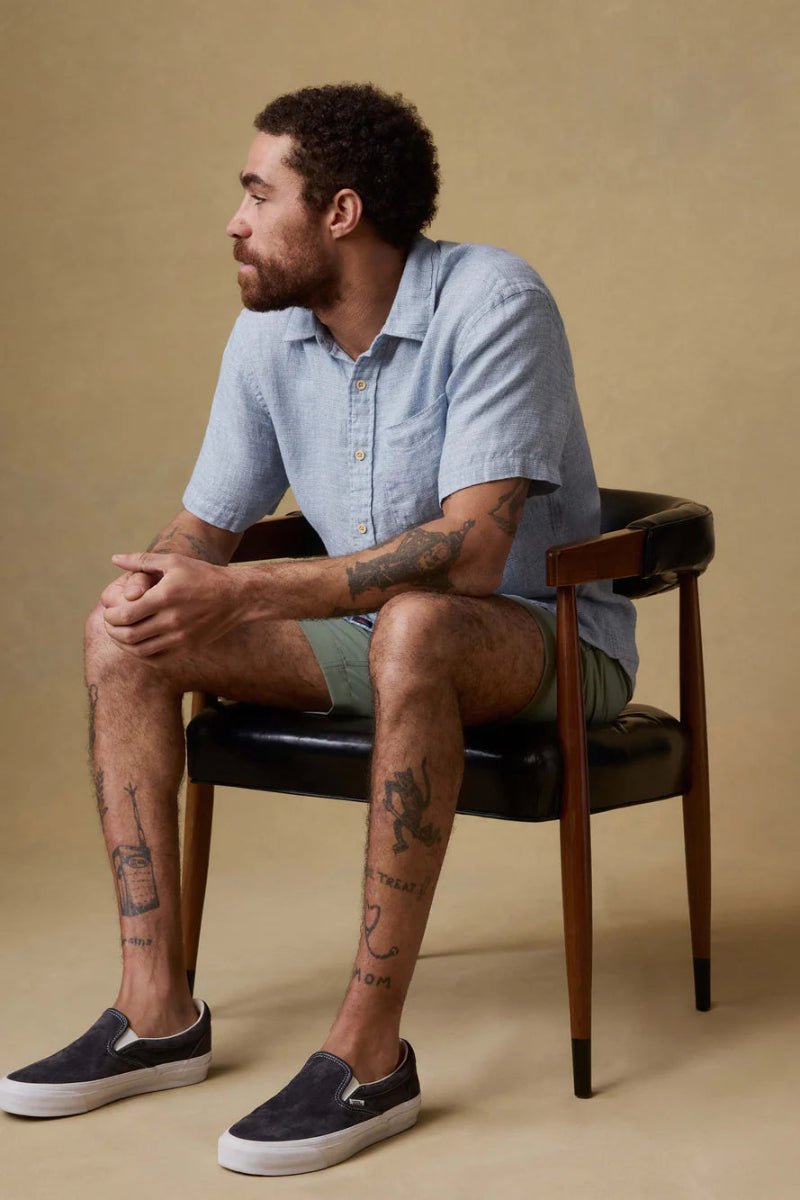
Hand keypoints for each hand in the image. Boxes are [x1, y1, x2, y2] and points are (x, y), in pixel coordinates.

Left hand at [103, 552, 245, 657]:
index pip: (126, 615)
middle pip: (129, 636)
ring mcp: (180, 637)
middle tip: (110, 623)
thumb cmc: (203, 575)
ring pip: (140, 651)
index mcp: (165, 597)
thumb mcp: (173, 561)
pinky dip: (141, 654)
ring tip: (120, 634)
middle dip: (112, 631)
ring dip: (123, 644)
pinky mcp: (187, 647)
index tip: (109, 611)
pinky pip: (157, 658)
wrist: (236, 596)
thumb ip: (141, 561)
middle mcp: (172, 620)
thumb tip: (114, 559)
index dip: (111, 616)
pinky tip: (138, 644)